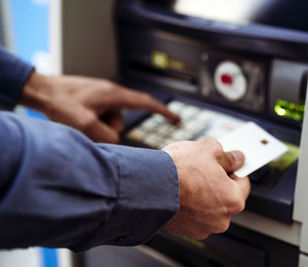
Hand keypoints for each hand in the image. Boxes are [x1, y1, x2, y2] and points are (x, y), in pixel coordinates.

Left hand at [20, 71, 179, 142]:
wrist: (41, 90)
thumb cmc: (60, 102)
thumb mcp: (83, 124)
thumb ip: (106, 136)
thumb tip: (116, 141)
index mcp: (114, 95)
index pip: (146, 103)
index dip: (163, 112)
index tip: (177, 119)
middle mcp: (111, 94)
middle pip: (121, 121)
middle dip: (107, 130)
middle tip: (85, 125)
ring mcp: (102, 98)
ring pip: (109, 123)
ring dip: (96, 127)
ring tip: (77, 121)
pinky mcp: (95, 102)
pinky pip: (101, 119)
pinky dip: (91, 123)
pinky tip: (77, 119)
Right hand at [162, 139, 250, 239]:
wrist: (147, 186)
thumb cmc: (179, 169)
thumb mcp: (209, 149)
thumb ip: (228, 156)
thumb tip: (237, 158)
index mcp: (233, 200)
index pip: (243, 183)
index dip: (234, 169)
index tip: (226, 163)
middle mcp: (221, 219)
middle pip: (225, 197)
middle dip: (216, 183)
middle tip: (203, 168)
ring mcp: (201, 228)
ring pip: (208, 208)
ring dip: (202, 195)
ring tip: (186, 179)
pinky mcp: (183, 231)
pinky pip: (191, 215)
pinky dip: (188, 205)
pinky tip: (178, 191)